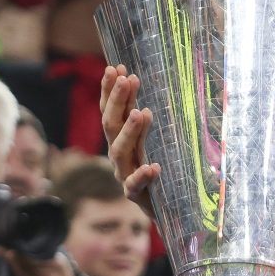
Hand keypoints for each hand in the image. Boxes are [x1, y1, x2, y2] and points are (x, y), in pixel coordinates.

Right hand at [98, 65, 159, 215]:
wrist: (164, 207)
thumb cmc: (157, 169)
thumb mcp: (151, 140)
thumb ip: (143, 119)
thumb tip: (141, 85)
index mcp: (120, 138)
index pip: (110, 110)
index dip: (110, 90)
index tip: (116, 68)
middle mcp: (118, 153)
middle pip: (110, 125)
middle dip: (117, 101)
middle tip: (126, 79)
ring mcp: (124, 174)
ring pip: (119, 151)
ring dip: (129, 131)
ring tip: (140, 114)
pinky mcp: (135, 195)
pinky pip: (134, 185)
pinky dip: (142, 175)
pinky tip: (153, 167)